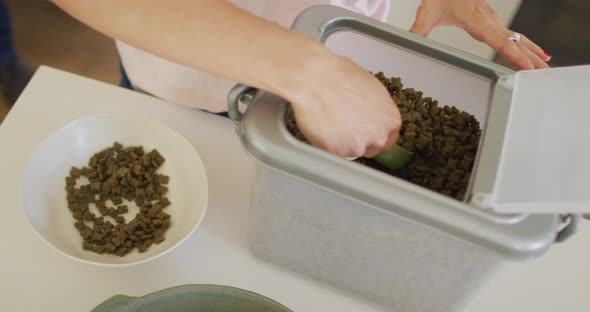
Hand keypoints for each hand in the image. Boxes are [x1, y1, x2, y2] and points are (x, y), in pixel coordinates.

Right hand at [284, 50, 401, 157]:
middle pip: (373, 149)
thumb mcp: (372, 89)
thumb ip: (377, 110)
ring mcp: (358, 146)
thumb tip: (373, 115)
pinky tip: (324, 127)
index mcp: (390, 120)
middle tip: (346, 126)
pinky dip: (328, 144)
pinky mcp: (338, 152)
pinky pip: (334, 153)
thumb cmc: (340, 77)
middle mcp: (378, 136)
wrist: (315, 80)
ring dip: (344, 143)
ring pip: (352, 152)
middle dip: (361, 141)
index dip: (375, 135)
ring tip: (332, 122)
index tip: (365, 132)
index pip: (389, 140)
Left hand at [410, 0, 550, 69]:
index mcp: (477, 21)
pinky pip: (513, 36)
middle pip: (515, 43)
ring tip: (547, 68)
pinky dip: (527, 45)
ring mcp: (493, 21)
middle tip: (545, 75)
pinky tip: (537, 53)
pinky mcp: (492, 21)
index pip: (500, 42)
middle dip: (532, 59)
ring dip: (533, 52)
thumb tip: (409, 40)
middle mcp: (490, 21)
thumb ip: (418, 30)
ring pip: (518, 38)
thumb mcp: (426, 12)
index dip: (515, 55)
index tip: (528, 67)